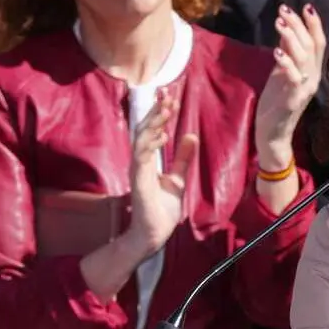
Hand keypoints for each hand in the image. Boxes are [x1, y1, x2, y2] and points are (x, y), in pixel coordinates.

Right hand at [126, 91, 198, 255]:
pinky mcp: (138, 181)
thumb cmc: (162, 208)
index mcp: (148, 160)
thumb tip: (190, 135)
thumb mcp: (178, 178)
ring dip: (154, 123)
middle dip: (156, 112)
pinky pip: (142, 157)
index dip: (160, 113)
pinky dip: (151, 144)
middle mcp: (140, 161)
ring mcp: (137, 170)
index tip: (171, 98)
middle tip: (168, 96)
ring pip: (141, 139)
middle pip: (144, 129)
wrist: (155, 233)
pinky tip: (163, 135)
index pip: (152, 130)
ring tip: (166, 110)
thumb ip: (183, 158)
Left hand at [255, 4, 325, 166]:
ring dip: (292, 38)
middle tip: (284, 9)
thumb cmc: (276, 104)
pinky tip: (276, 51)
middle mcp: (313, 78)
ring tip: (280, 23)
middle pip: (312, 46)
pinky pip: (293, 78)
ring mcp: (304, 89)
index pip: (318, 43)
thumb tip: (286, 30)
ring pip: (304, 58)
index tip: (305, 6)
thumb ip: (286, 54)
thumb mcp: (281, 73)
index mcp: (312, 71)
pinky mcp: (293, 99)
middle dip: (299, 25)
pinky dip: (286, 63)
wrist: (273, 134)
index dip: (314, 24)